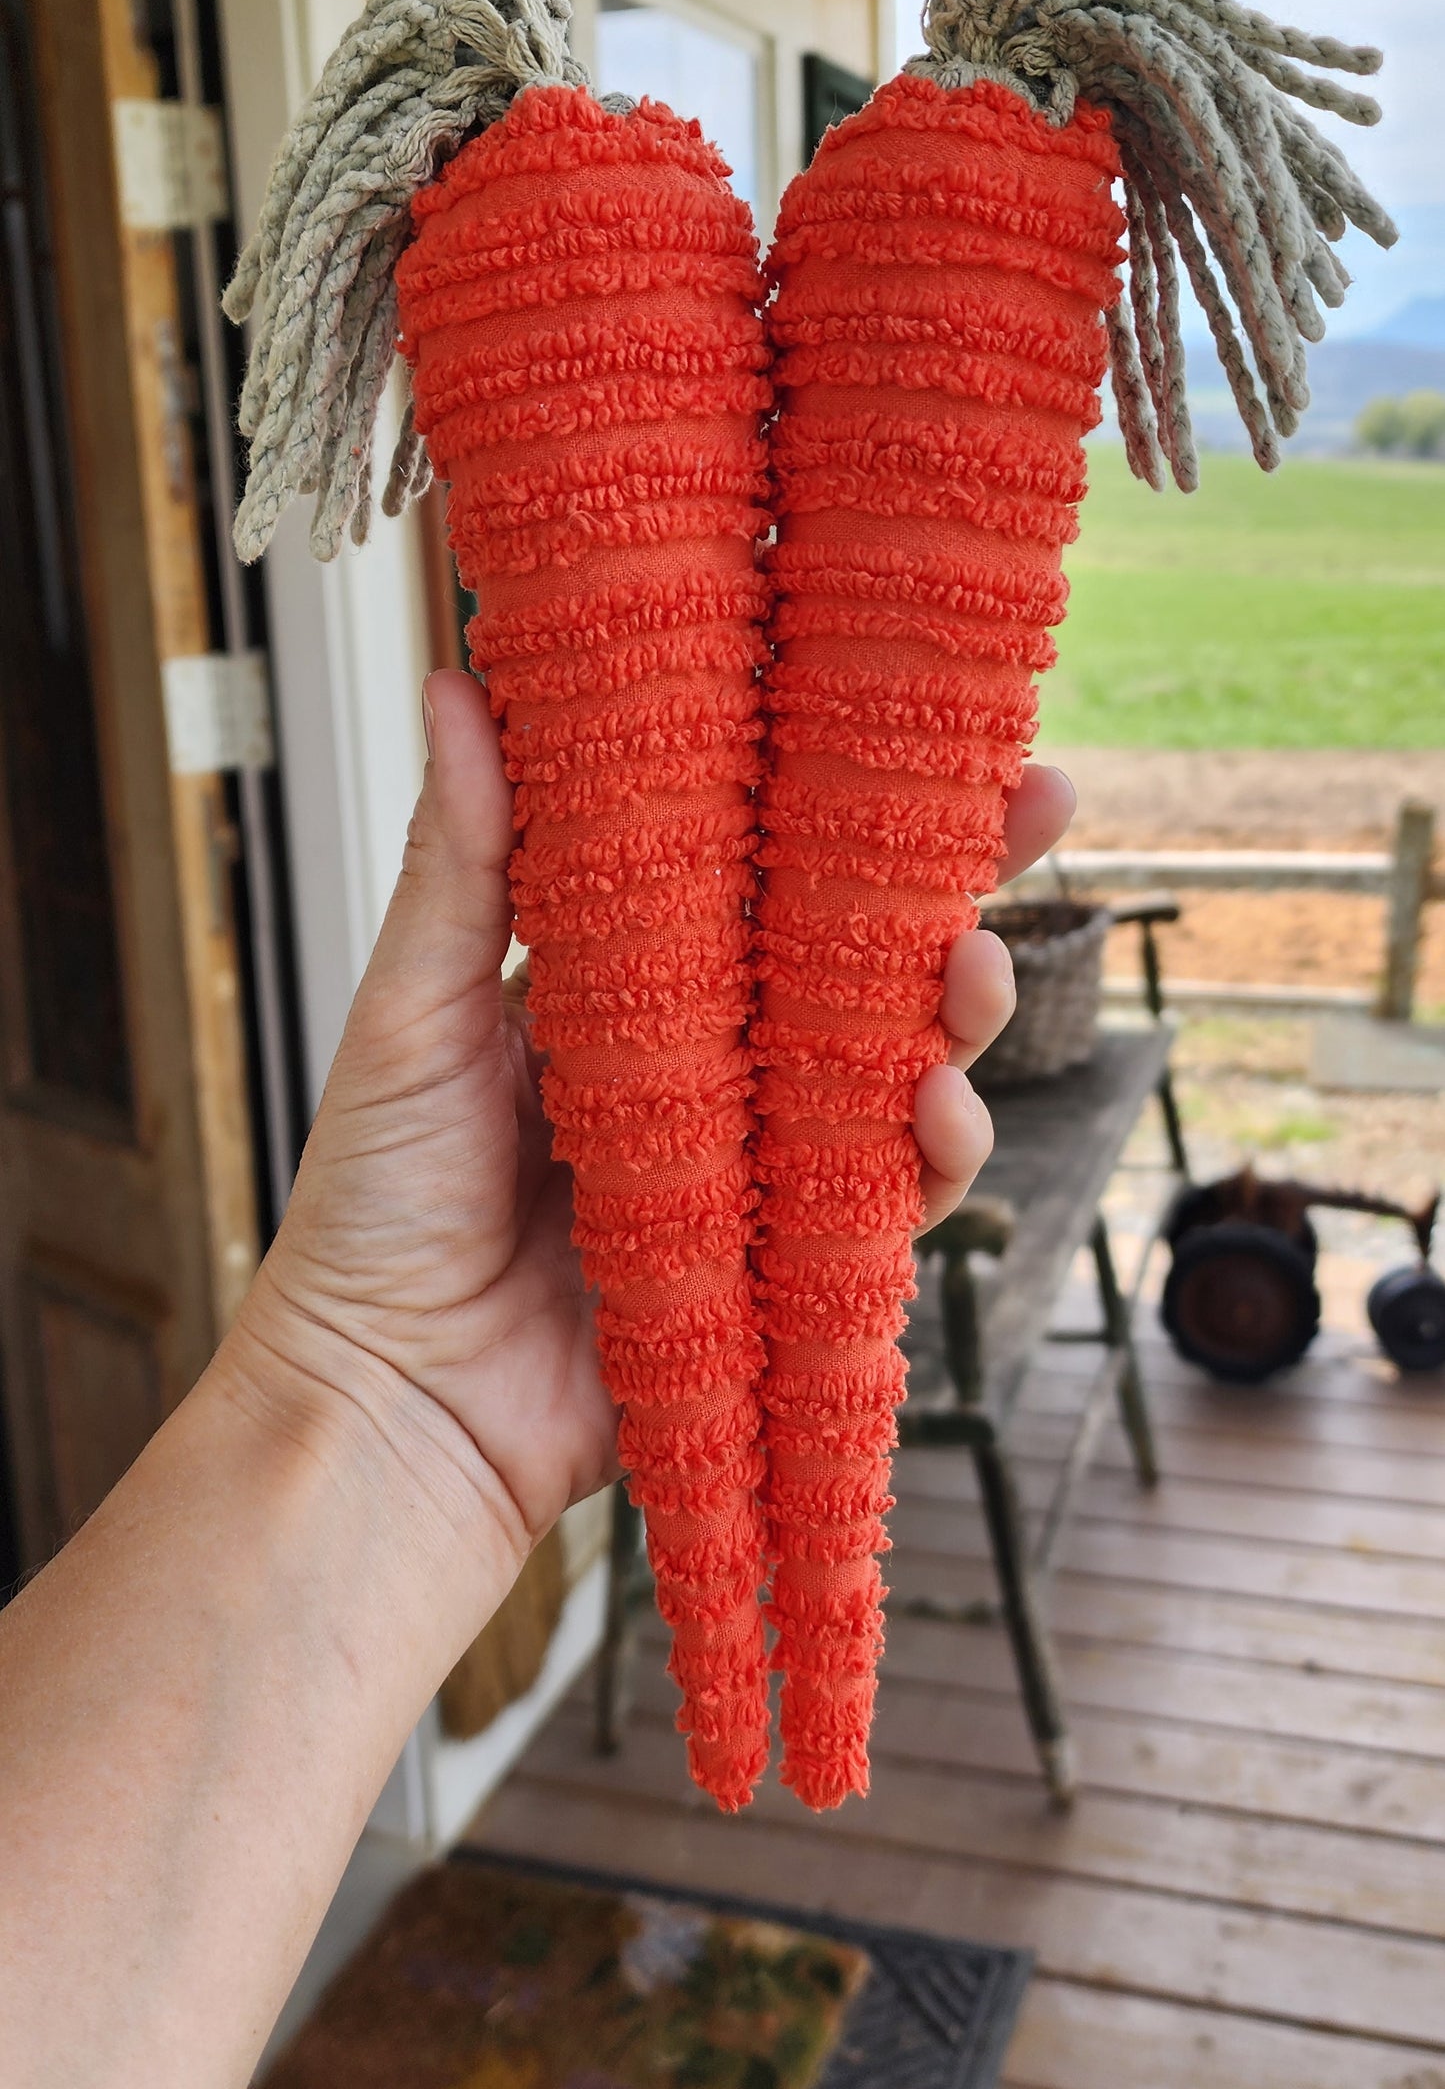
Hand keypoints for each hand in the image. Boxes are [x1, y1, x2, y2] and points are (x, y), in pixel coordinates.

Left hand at [235, 671, 1070, 1557]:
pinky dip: (931, 1155)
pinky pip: (888, 1200)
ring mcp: (760, 1164)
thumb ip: (462, 862)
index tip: (931, 721)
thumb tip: (462, 684)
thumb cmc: (374, 1208)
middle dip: (960, 883)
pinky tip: (938, 1112)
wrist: (388, 1404)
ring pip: (900, 1066)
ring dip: (962, 1013)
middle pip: (865, 955)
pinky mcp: (786, 1265)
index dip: (853, 796)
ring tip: (974, 974)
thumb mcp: (413, 1013)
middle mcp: (713, 1063)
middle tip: (1032, 812)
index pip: (767, 866)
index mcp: (633, 980)